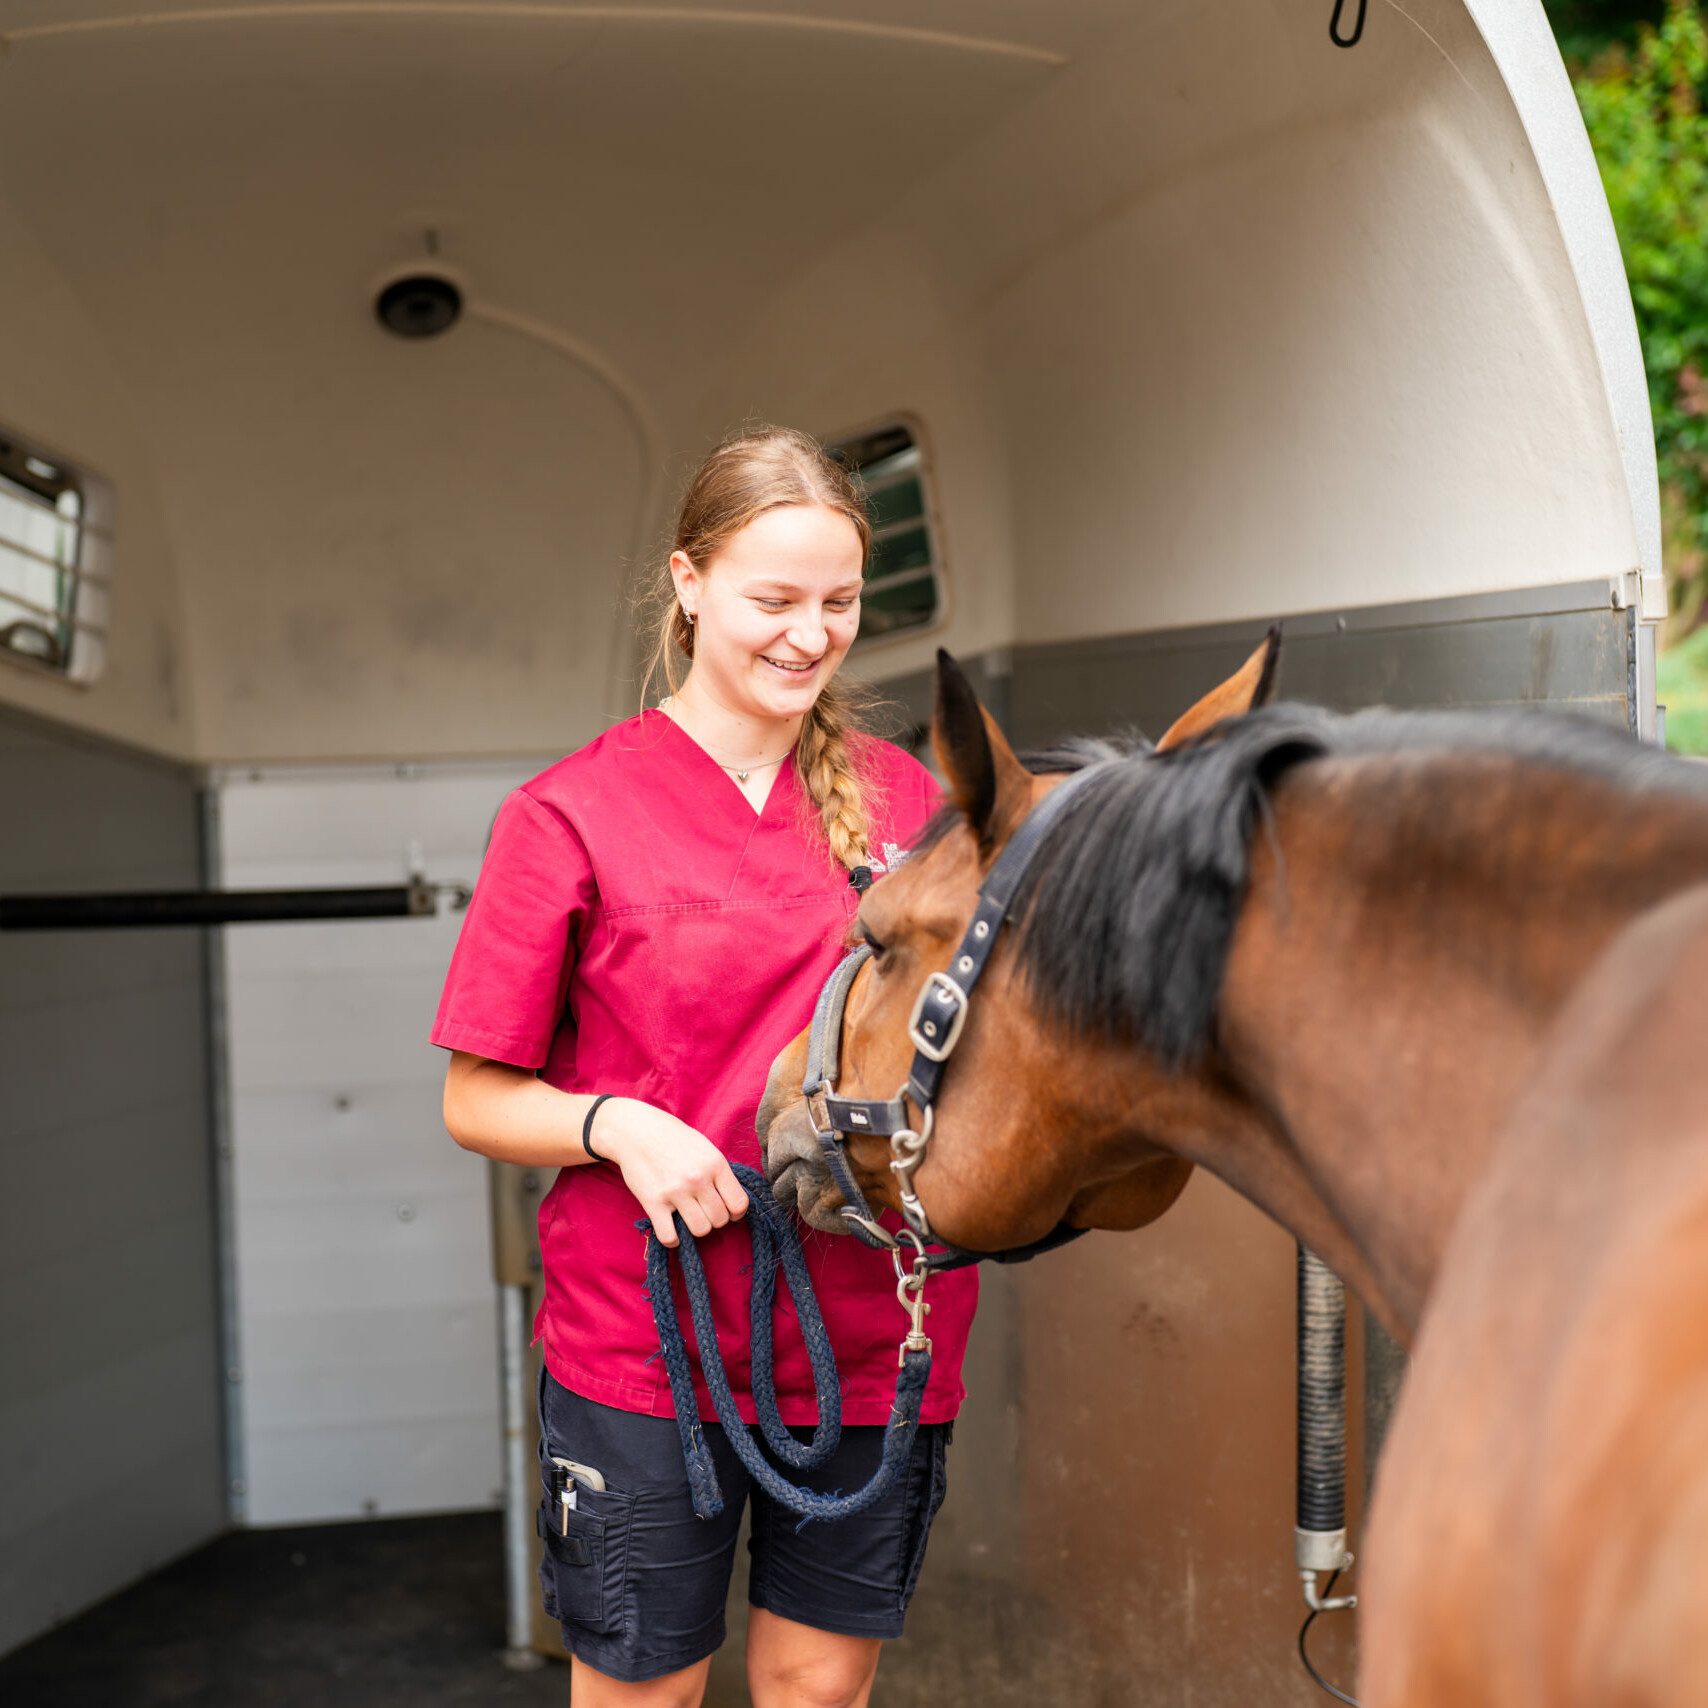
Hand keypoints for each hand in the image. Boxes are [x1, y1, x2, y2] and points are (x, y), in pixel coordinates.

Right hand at [590, 1099, 748, 1246]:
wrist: (635, 1130)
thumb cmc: (672, 1137)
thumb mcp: (704, 1146)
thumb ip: (718, 1171)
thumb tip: (732, 1199)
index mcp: (715, 1163)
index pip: (739, 1204)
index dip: (736, 1212)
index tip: (727, 1211)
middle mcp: (698, 1179)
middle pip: (720, 1220)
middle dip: (714, 1219)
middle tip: (703, 1210)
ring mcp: (675, 1192)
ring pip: (700, 1230)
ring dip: (696, 1228)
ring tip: (688, 1217)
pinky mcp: (653, 1202)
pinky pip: (669, 1236)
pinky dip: (673, 1239)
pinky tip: (672, 1229)